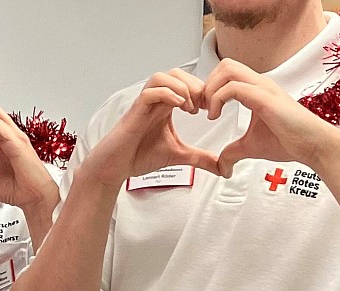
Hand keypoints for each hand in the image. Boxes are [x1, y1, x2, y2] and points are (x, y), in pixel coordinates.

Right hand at [81, 68, 220, 189]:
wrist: (116, 167)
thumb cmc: (140, 157)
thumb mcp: (179, 156)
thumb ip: (200, 158)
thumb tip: (223, 168)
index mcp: (166, 105)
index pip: (186, 83)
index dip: (203, 91)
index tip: (211, 109)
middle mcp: (155, 100)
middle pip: (177, 73)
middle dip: (194, 85)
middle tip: (204, 106)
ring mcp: (144, 104)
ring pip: (162, 76)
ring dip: (181, 87)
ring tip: (190, 107)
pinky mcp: (134, 111)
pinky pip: (151, 91)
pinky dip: (167, 94)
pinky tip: (178, 108)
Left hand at [203, 58, 339, 176]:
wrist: (313, 145)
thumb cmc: (289, 141)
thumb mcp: (250, 147)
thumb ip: (232, 153)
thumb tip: (221, 167)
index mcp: (257, 90)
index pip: (227, 73)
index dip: (210, 88)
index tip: (204, 110)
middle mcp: (260, 84)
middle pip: (225, 65)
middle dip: (207, 84)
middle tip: (203, 109)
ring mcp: (263, 88)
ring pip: (228, 69)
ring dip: (211, 89)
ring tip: (209, 112)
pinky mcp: (265, 98)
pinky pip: (234, 87)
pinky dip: (217, 99)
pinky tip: (215, 116)